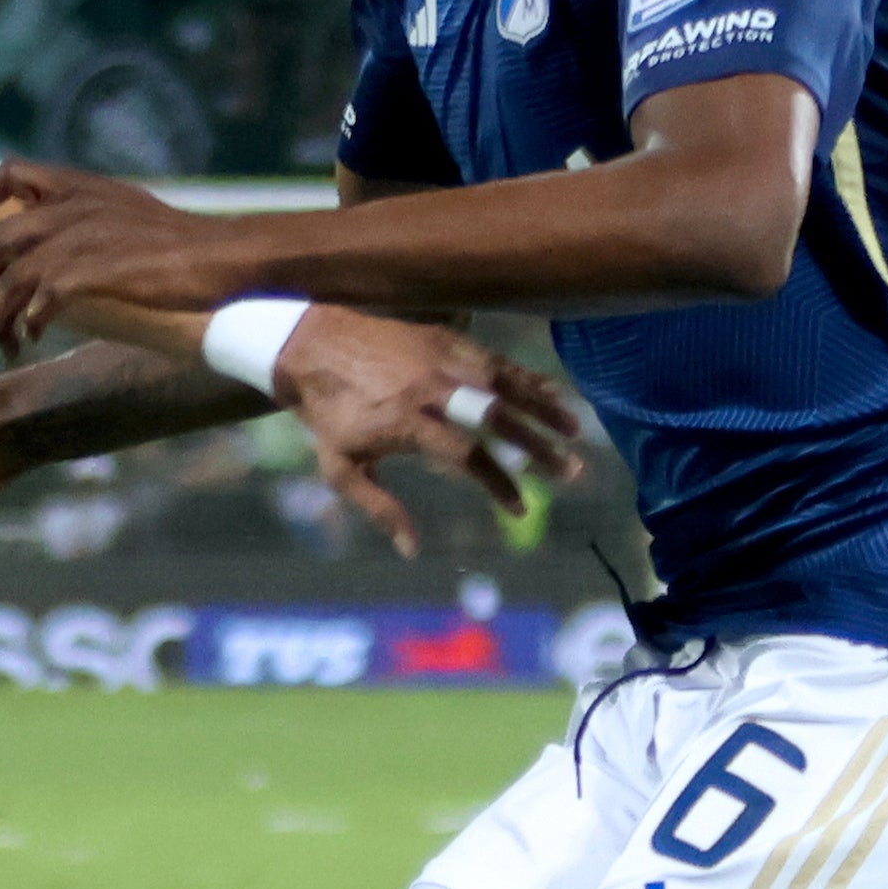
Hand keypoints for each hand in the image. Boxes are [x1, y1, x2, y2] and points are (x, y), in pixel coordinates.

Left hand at [0, 159, 251, 350]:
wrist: (224, 254)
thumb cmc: (179, 242)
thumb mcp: (124, 210)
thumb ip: (85, 214)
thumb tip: (53, 241)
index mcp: (79, 186)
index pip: (7, 171)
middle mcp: (75, 205)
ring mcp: (86, 237)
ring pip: (13, 275)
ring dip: (0, 315)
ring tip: (7, 341)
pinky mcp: (101, 271)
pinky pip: (43, 297)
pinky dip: (30, 321)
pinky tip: (36, 336)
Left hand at [272, 313, 589, 558]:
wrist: (311, 342)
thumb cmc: (326, 413)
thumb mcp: (339, 468)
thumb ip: (379, 507)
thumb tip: (410, 550)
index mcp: (407, 422)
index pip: (467, 457)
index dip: (497, 484)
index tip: (519, 508)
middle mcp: (431, 388)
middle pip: (497, 418)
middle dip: (539, 447)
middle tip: (572, 472)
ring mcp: (442, 359)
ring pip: (505, 383)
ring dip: (544, 406)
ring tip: (577, 429)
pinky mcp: (446, 338)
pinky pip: (495, 359)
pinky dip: (526, 376)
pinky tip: (553, 391)